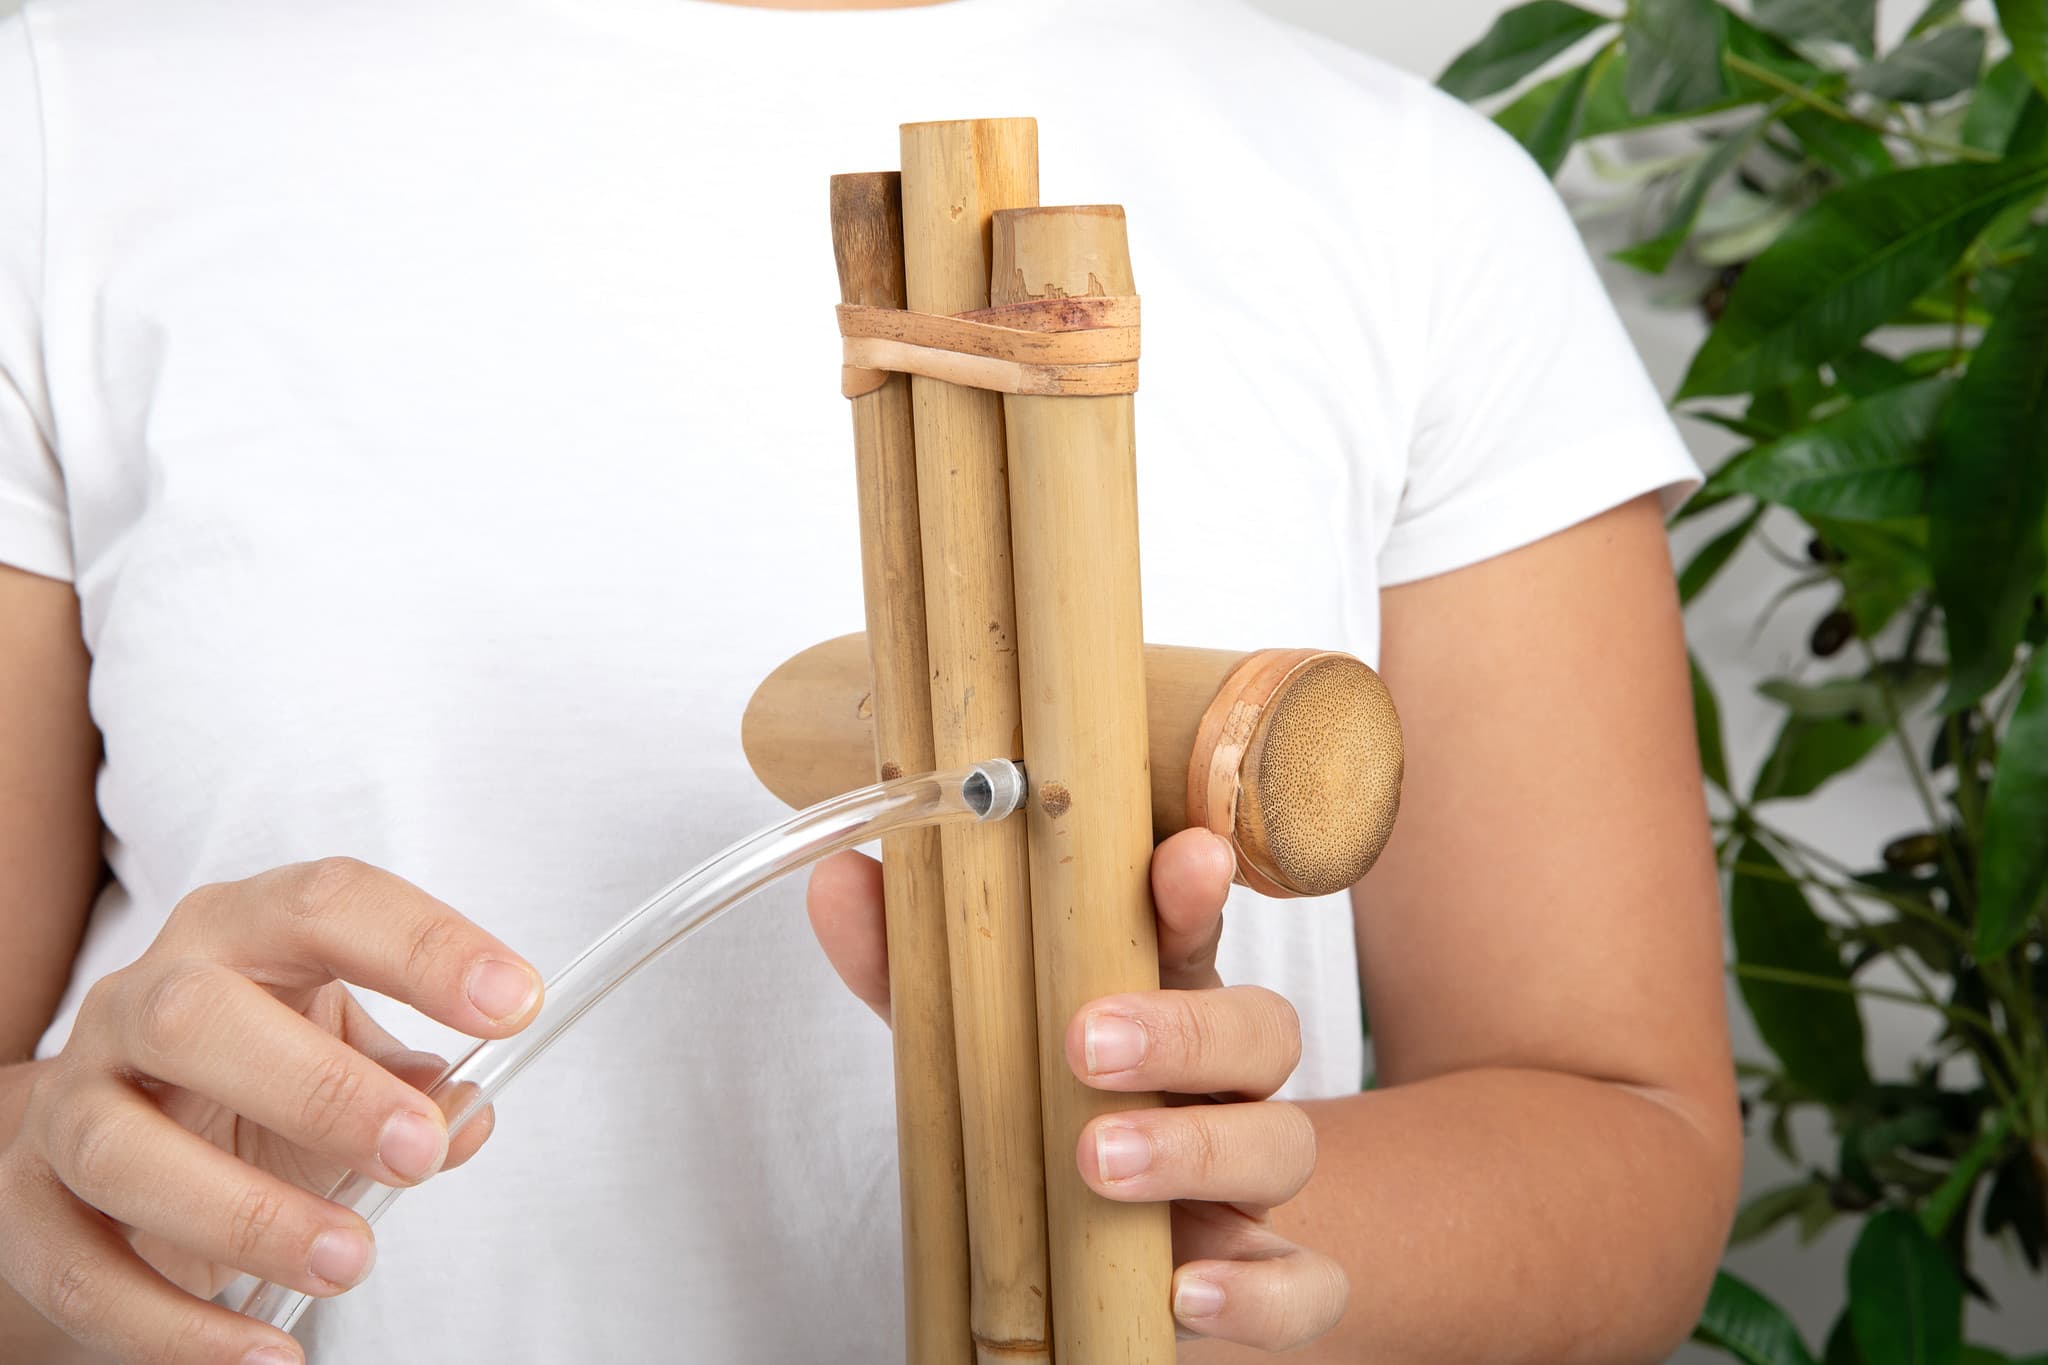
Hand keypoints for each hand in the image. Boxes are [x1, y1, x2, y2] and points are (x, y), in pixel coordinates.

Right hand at [0, 858, 542, 1364]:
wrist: (105, 1155)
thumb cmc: (251, 1090)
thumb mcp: (340, 1061)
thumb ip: (411, 1081)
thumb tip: (468, 1113)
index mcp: (237, 936)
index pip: (325, 905)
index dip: (422, 945)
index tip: (516, 1002)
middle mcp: (141, 1002)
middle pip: (197, 1016)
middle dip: (319, 1087)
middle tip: (418, 1151)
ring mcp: (72, 1102)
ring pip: (123, 1148)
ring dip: (247, 1214)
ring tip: (349, 1260)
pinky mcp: (26, 1210)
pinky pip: (85, 1272)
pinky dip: (176, 1327)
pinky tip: (265, 1354)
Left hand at [808, 827, 1347, 1352]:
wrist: (1140, 1264)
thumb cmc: (1054, 1128)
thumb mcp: (976, 1046)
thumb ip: (911, 972)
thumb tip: (840, 881)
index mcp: (1167, 1006)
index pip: (1194, 931)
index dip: (1194, 891)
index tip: (1182, 859)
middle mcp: (1226, 1086)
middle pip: (1261, 1029)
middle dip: (1183, 1030)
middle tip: (1088, 1043)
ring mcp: (1254, 1184)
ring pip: (1284, 1144)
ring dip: (1196, 1150)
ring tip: (1097, 1161)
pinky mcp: (1271, 1280)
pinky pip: (1306, 1284)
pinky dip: (1259, 1290)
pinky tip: (1185, 1292)